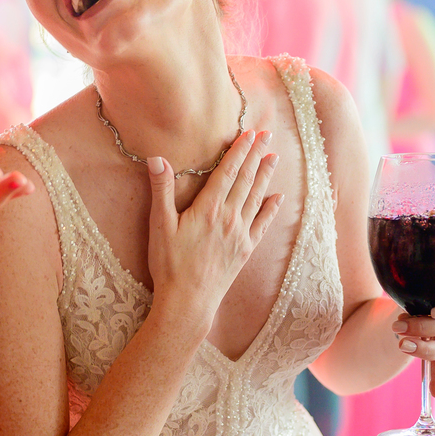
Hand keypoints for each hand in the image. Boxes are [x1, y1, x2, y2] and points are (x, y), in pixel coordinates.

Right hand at [147, 130, 282, 319]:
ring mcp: (240, 234)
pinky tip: (278, 197)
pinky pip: (262, 224)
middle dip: (256, 155)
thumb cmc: (169, 264)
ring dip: (266, 175)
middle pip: (246, 180)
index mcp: (208, 209)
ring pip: (257, 197)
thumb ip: (161, 190)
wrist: (188, 301)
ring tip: (274, 157)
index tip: (249, 133)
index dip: (239, 151)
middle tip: (266, 135)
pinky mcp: (245, 249)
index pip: (227, 172)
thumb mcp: (159, 226)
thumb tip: (156, 159)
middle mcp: (229, 218)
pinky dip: (271, 208)